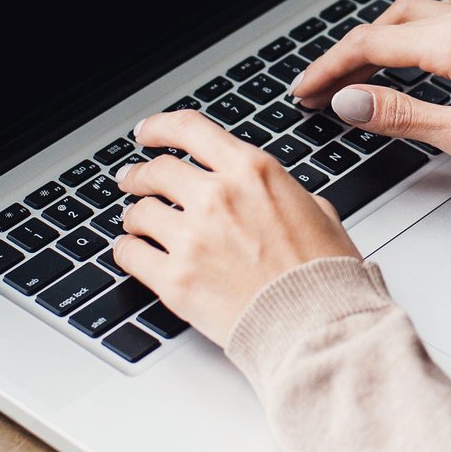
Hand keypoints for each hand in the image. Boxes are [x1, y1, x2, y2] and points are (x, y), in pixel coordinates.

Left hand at [112, 109, 358, 345]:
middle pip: (157, 170)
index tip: (148, 133)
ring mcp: (192, 237)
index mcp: (252, 171)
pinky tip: (132, 251)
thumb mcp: (315, 210)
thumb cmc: (323, 273)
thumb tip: (267, 192)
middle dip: (139, 174)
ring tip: (136, 222)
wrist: (318, 324)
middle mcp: (217, 196)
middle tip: (133, 179)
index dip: (160, 128)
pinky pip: (130, 254)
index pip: (190, 129)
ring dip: (134, 215)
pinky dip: (127, 250)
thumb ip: (279, 192)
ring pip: (139, 212)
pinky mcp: (175, 279)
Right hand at [289, 0, 450, 175]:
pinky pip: (440, 22)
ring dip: (379, 42)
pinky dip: (410, 39)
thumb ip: (399, 115)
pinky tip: (407, 63)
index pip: (369, 45)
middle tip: (323, 89)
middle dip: (348, 55)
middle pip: (386, 24)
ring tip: (358, 78)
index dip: (328, 70)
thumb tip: (351, 102)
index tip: (305, 92)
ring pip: (413, 17)